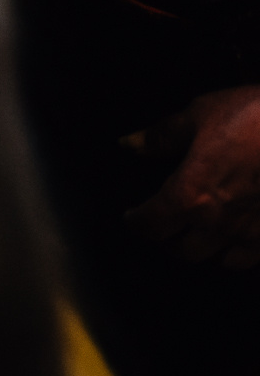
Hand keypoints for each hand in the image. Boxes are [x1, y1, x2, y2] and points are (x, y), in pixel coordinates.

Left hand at [125, 85, 259, 266]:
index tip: (132, 218)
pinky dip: (238, 253)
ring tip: (197, 236)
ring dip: (203, 250)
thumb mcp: (199, 115)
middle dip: (167, 241)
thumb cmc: (253, 115)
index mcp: (190, 194)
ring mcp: (253, 231)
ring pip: (218, 260)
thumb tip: (129, 143)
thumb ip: (162, 136)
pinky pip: (252, 258)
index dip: (136, 222)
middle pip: (182, 251)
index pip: (151, 224)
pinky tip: (235, 240)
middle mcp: (219, 221)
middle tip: (163, 228)